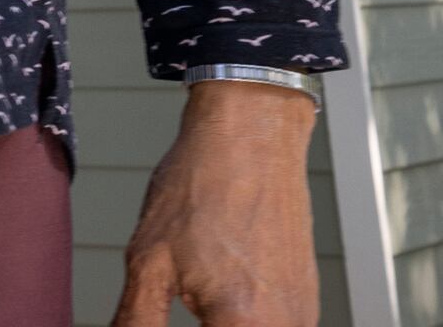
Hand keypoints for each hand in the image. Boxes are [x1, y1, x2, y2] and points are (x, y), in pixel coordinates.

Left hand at [112, 79, 317, 326]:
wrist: (252, 134)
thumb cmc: (199, 189)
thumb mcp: (148, 261)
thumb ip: (136, 323)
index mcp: (244, 326)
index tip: (148, 326)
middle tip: (171, 313)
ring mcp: (302, 317)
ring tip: (193, 305)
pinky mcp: (306, 303)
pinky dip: (245, 326)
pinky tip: (216, 309)